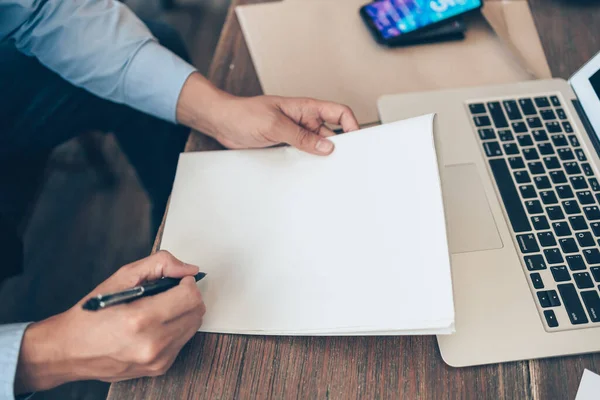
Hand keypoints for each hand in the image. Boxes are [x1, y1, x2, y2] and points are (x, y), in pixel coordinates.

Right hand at [14, 251, 204, 393]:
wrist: (70, 350)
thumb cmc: (92, 313)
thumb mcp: (121, 277)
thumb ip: (159, 264)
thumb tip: (187, 269)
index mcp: (141, 319)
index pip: (190, 297)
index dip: (188, 283)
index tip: (178, 280)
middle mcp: (152, 343)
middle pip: (197, 312)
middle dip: (188, 296)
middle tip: (170, 291)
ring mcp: (157, 359)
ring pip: (194, 326)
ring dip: (184, 312)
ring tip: (161, 307)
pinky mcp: (159, 368)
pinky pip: (183, 341)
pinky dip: (176, 328)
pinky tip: (157, 324)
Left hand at [176, 72, 359, 154]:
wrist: (222, 122)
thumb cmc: (243, 113)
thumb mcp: (274, 125)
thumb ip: (301, 137)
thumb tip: (326, 146)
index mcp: (305, 108)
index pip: (339, 113)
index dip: (351, 125)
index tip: (356, 141)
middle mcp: (303, 120)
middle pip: (331, 132)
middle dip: (339, 146)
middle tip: (344, 162)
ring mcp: (295, 133)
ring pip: (317, 146)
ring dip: (321, 156)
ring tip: (326, 169)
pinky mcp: (285, 144)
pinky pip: (303, 153)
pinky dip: (308, 161)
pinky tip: (308, 170)